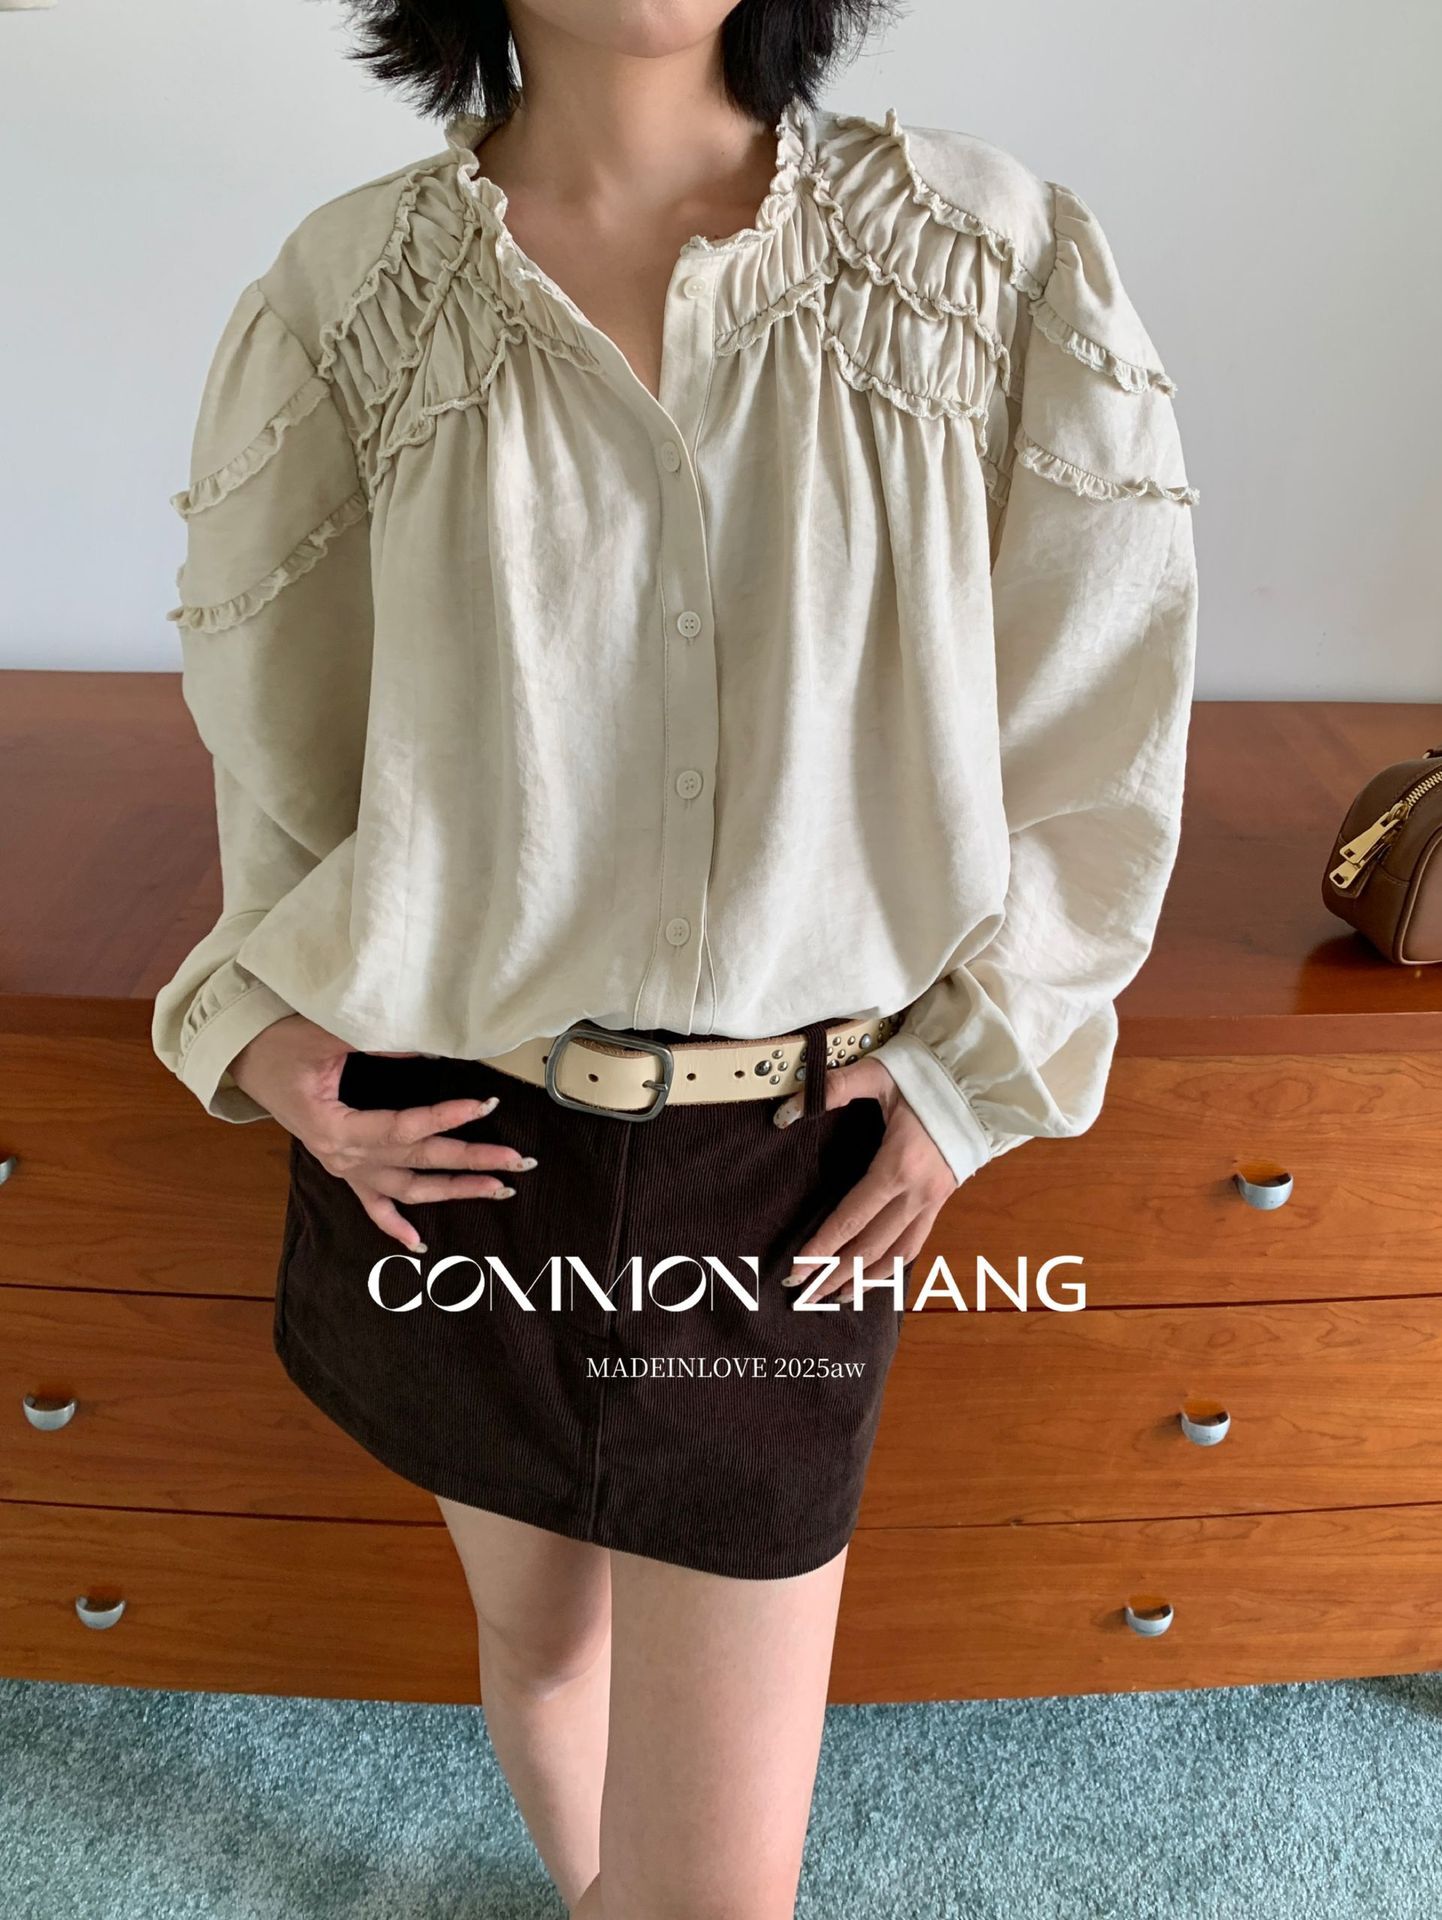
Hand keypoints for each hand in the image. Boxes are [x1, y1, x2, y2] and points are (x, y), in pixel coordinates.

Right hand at [230, 1016, 535, 1252]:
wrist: (244, 1060)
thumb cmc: (280, 1044)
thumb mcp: (323, 1035)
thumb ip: (375, 1043)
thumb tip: (428, 1047)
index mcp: (338, 1127)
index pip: (406, 1127)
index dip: (448, 1117)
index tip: (486, 1105)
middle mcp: (344, 1156)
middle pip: (418, 1162)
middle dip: (472, 1162)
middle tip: (518, 1161)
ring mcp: (343, 1166)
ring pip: (407, 1189)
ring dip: (453, 1191)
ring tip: (498, 1190)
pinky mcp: (341, 1167)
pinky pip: (371, 1206)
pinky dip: (395, 1227)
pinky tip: (419, 1245)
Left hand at [772, 1055, 957, 1302]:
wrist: (980, 1083)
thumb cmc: (927, 1076)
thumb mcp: (878, 1074)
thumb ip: (832, 1089)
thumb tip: (786, 1112)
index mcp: (897, 1166)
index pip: (852, 1218)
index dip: (822, 1247)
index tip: (797, 1269)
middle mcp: (917, 1192)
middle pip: (871, 1247)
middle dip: (835, 1275)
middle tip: (804, 1297)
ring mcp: (933, 1200)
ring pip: (897, 1254)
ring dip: (865, 1280)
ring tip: (836, 1297)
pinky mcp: (942, 1200)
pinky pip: (916, 1242)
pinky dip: (893, 1265)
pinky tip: (875, 1275)